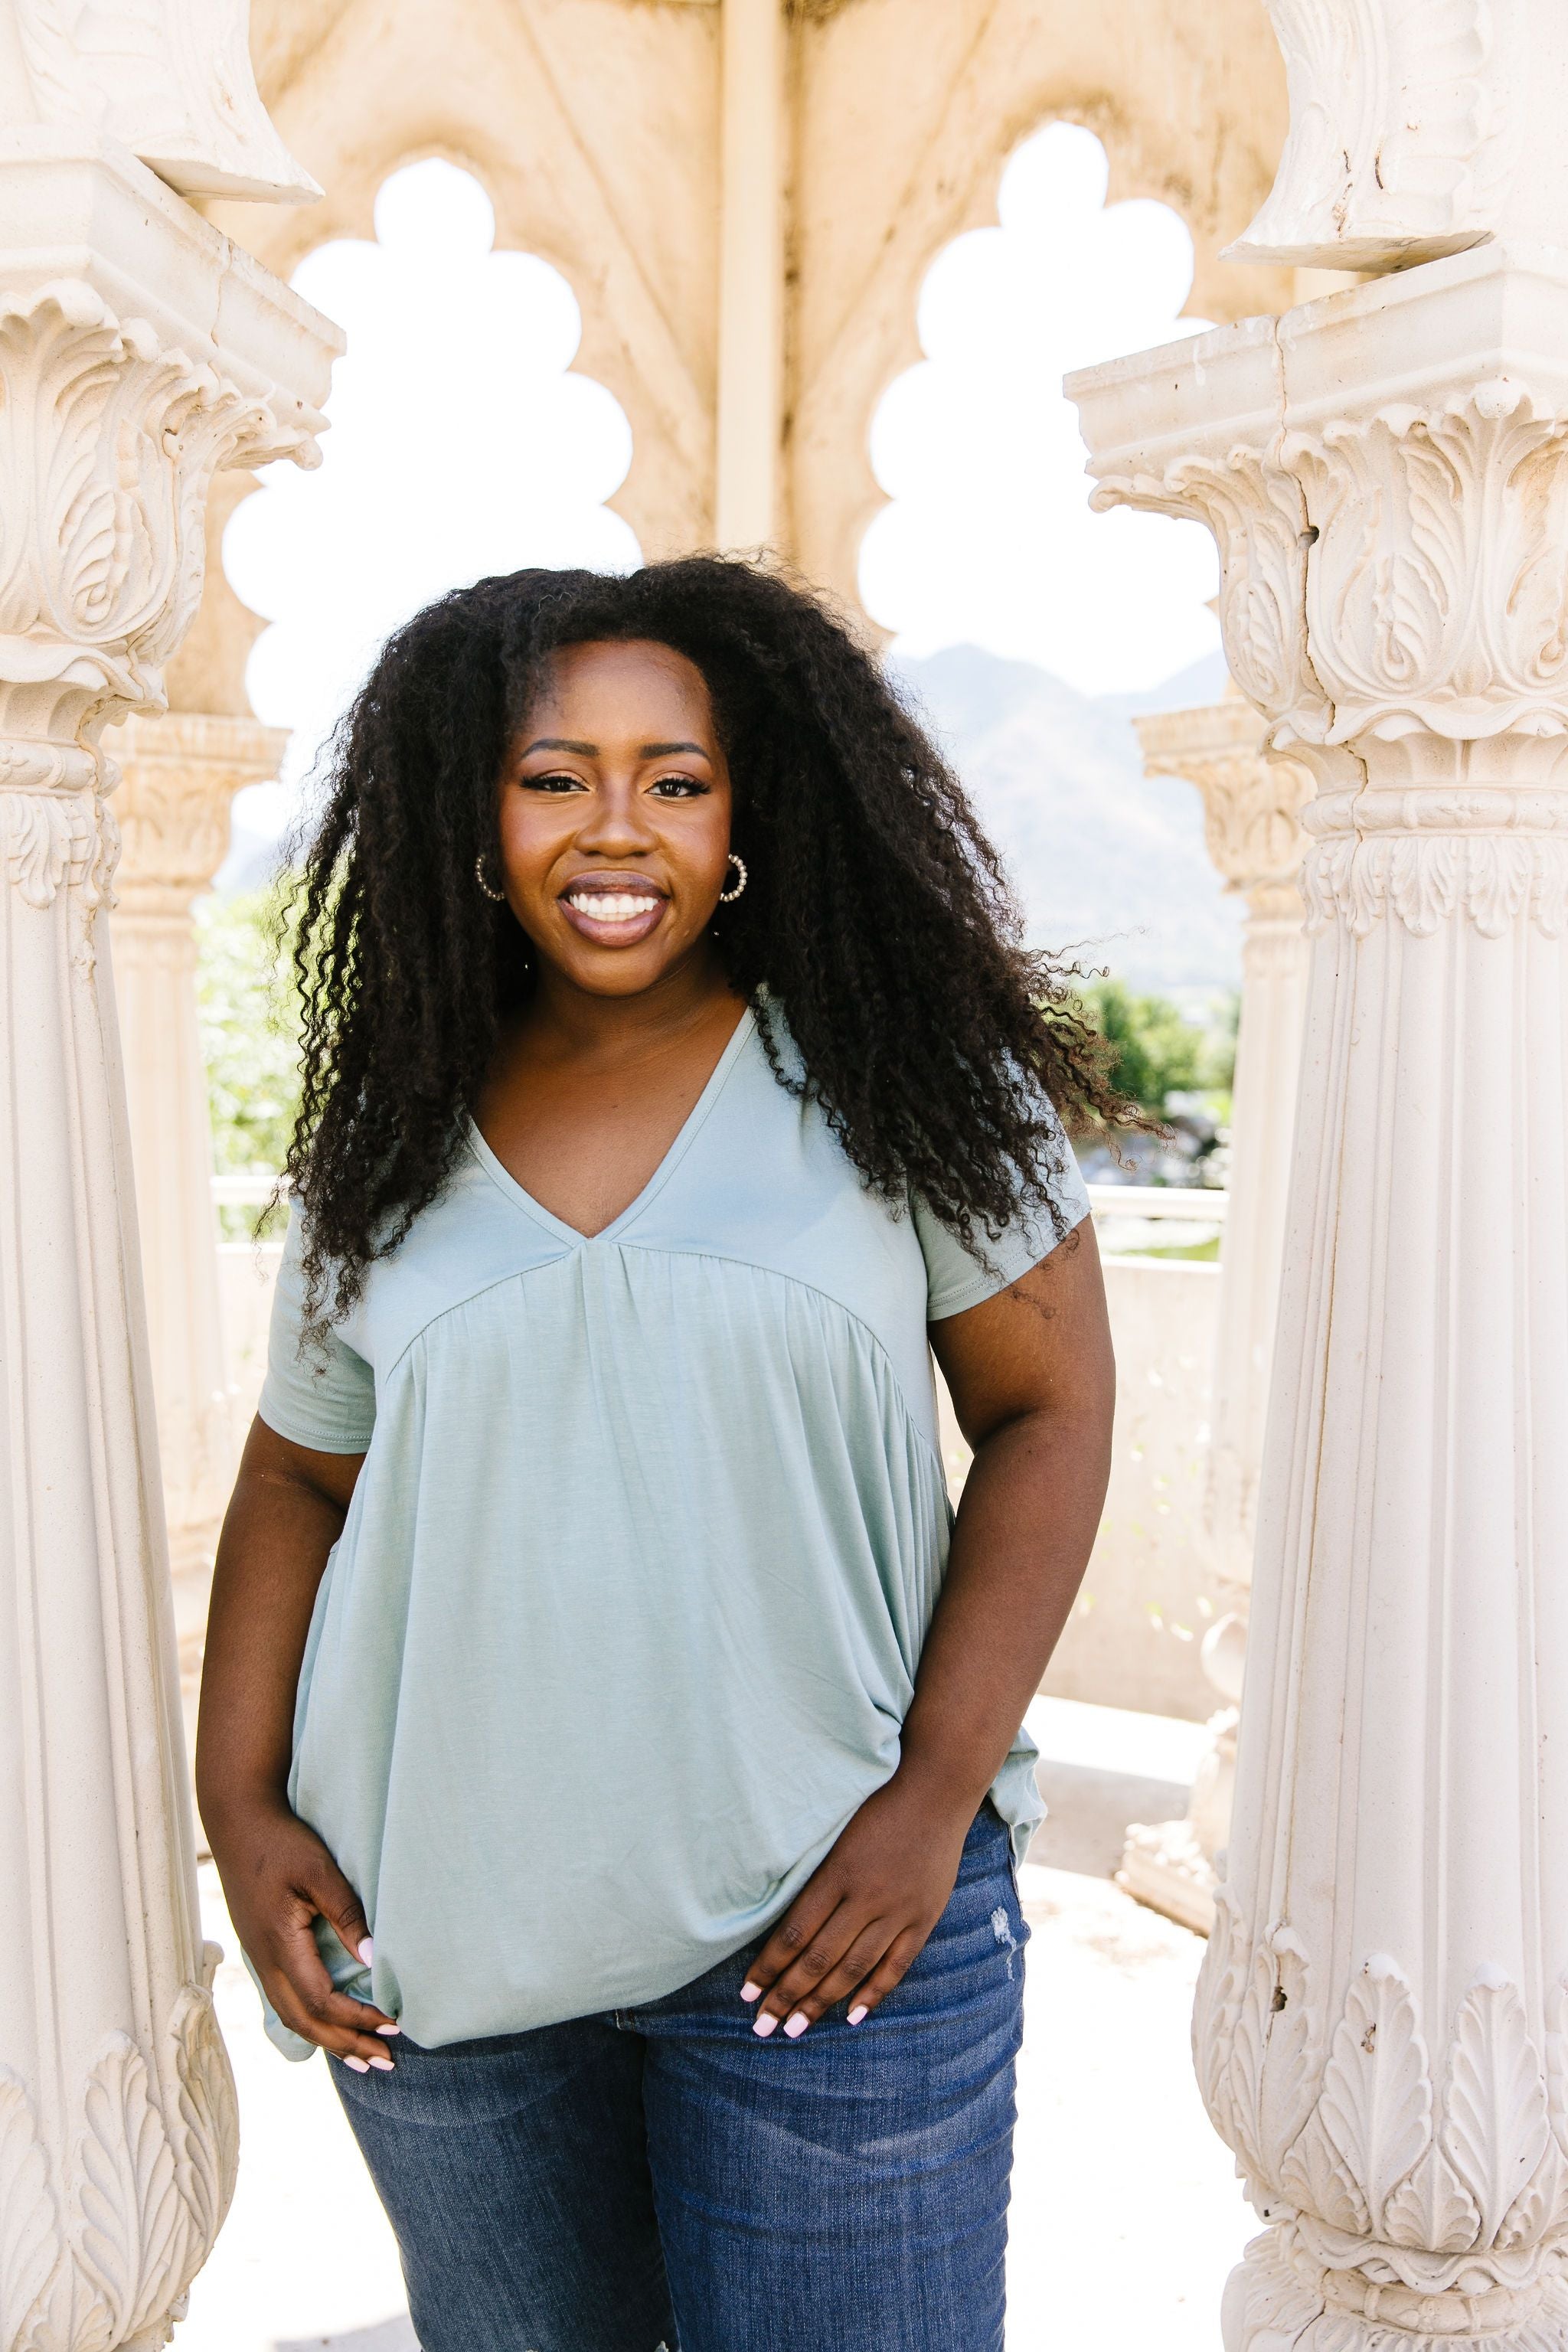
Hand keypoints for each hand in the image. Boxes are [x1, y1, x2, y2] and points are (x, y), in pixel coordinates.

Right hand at [208, 1796, 398, 2069]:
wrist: (238, 1822)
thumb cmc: (282, 1843)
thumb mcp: (320, 1872)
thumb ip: (346, 1916)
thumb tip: (374, 1960)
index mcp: (279, 1945)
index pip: (321, 2001)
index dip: (357, 2018)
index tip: (393, 2024)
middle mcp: (265, 1961)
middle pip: (304, 2022)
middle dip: (345, 2044)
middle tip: (384, 2062)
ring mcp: (259, 1958)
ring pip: (291, 2017)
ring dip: (328, 2040)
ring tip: (361, 2059)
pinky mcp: (260, 1950)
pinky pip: (284, 2001)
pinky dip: (310, 2021)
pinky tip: (327, 2025)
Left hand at [740, 1768, 978, 2039]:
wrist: (936, 1789)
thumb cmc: (876, 1802)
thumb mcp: (835, 1830)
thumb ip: (812, 1873)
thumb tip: (776, 1916)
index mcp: (837, 1872)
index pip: (794, 1933)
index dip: (768, 1967)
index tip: (747, 1993)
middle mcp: (866, 1897)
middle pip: (818, 1958)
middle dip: (786, 1996)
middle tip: (762, 2027)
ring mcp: (898, 1910)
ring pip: (853, 1969)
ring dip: (821, 2003)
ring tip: (795, 2029)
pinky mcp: (924, 1917)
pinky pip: (896, 1965)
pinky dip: (873, 1993)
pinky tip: (851, 2016)